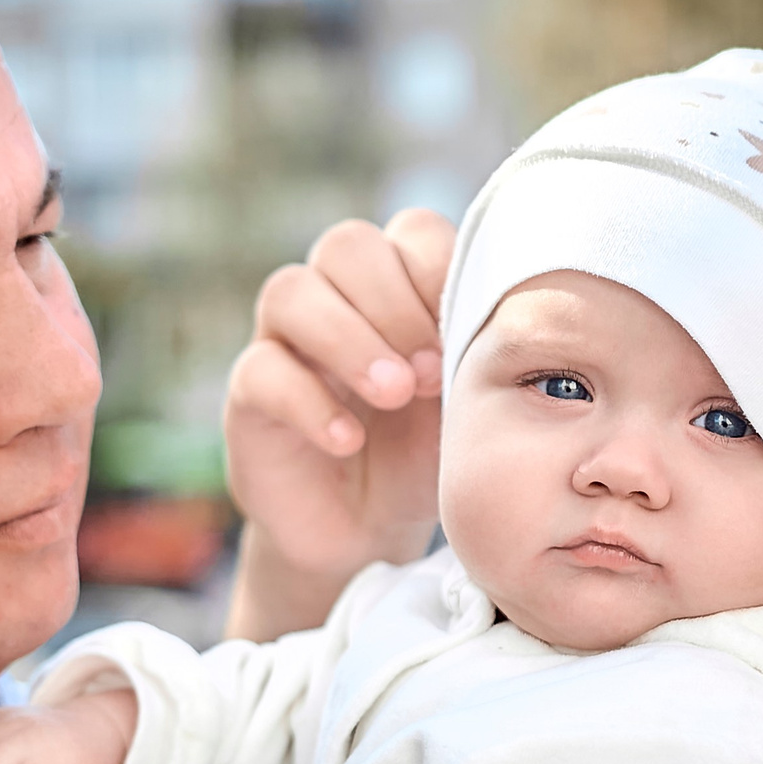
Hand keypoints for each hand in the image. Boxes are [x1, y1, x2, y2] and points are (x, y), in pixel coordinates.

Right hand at [223, 210, 453, 639]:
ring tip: (395, 395)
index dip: (438, 272)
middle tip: (432, 374)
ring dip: (349, 339)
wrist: (367, 532)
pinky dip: (310, 403)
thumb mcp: (465, 401)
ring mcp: (284, 340)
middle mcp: (333, 295)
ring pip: (291, 292)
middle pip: (346, 246)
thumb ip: (478, 349)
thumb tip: (514, 312)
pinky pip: (262, 372)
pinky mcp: (249, 395)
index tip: (466, 336)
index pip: (411, 230)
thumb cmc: (425, 453)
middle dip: (395, 304)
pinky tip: (348, 442)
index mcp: (396, 283)